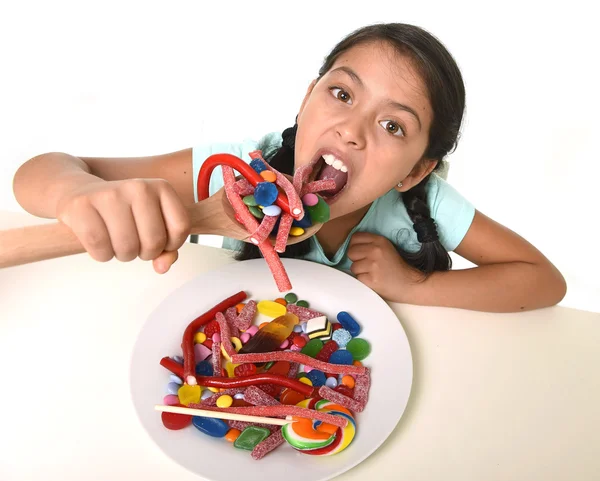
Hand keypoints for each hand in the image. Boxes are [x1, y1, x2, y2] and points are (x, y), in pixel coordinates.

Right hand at [56, 178, 190, 272]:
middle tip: (134, 243)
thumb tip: (162, 267)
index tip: (159, 241)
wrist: (80, 191)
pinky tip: (100, 242)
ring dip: (122, 255)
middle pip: (154, 242)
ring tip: (116, 241)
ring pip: (127, 248)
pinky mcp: (82, 206)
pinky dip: (102, 255)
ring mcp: (109, 194)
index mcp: (161, 188)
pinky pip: (100, 248)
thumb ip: (167, 248)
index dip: (171, 244)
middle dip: (144, 253)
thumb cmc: (123, 212)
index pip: (181, 227)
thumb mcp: (152, 222)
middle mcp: (138, 187)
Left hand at [347, 232, 424, 301]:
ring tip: (372, 273)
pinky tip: (374, 280)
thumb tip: (352, 245)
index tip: (361, 253)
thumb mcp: (387, 248)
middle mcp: (375, 251)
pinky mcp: (371, 279)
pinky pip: (358, 278)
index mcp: (379, 240)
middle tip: (368, 265)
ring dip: (360, 272)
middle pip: (351, 252)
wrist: (411, 283)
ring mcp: (373, 265)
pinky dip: (364, 281)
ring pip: (353, 267)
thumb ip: (371, 244)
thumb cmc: (397, 267)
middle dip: (356, 259)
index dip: (355, 246)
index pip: (355, 238)